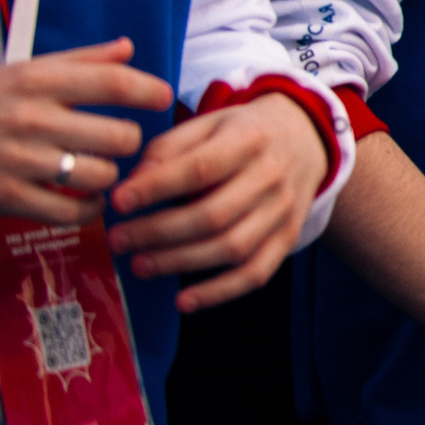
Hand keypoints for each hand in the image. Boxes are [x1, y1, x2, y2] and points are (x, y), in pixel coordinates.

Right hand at [0, 39, 171, 222]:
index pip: (114, 82)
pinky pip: (71, 211)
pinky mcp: (5, 197)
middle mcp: (31, 118)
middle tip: (118, 143)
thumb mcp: (19, 70)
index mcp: (37, 80)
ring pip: (101, 175)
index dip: (150, 91)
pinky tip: (83, 199)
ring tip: (96, 170)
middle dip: (129, 142)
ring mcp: (18, 160)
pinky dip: (88, 209)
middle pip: (119, 136)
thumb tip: (128, 48)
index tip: (162, 98)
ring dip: (108, 177)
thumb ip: (79, 60)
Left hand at [106, 94, 328, 310]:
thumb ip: (169, 148)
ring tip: (139, 265)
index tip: (118, 201)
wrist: (305, 139)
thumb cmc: (243, 132)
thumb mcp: (209, 123)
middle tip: (119, 239)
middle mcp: (272, 176)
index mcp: (250, 139)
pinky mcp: (288, 238)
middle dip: (159, 232)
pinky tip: (183, 301)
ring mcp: (283, 211)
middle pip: (214, 214)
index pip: (201, 168)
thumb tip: (132, 185)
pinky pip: (255, 273)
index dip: (157, 187)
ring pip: (232, 247)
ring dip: (180, 262)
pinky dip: (219, 292)